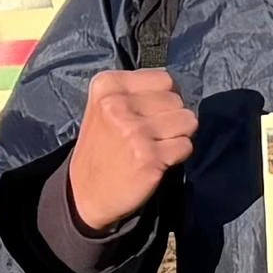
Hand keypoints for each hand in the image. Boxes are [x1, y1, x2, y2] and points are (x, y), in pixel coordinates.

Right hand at [63, 68, 196, 227]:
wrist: (84, 193)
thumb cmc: (101, 148)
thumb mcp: (105, 107)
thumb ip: (137, 92)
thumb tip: (180, 91)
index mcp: (107, 86)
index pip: (164, 79)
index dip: (167, 96)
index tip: (154, 113)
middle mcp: (118, 105)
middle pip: (177, 100)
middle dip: (173, 117)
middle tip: (154, 134)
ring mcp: (135, 131)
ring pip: (188, 120)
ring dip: (179, 135)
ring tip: (158, 146)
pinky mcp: (149, 156)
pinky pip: (186, 145)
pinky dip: (178, 155)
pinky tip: (158, 160)